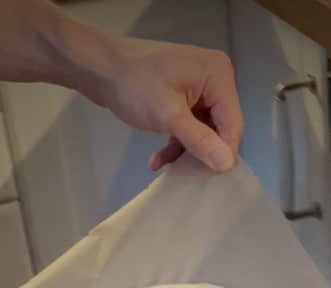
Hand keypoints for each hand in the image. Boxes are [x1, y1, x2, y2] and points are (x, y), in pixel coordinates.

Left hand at [87, 37, 243, 172]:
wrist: (97, 66)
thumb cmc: (133, 85)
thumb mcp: (168, 116)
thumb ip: (200, 141)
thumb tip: (228, 165)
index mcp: (218, 75)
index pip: (232, 123)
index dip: (223, 152)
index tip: (209, 179)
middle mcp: (214, 77)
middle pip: (220, 126)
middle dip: (202, 151)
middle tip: (186, 176)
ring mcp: (198, 85)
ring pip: (203, 128)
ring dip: (185, 148)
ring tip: (164, 165)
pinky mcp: (182, 93)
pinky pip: (189, 122)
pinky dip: (176, 139)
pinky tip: (157, 158)